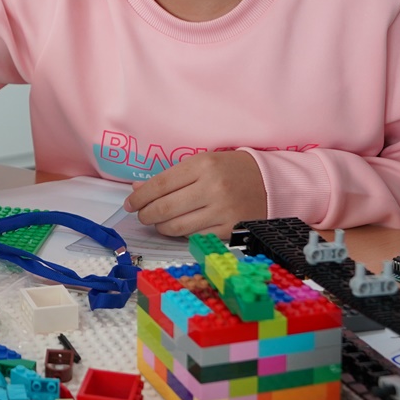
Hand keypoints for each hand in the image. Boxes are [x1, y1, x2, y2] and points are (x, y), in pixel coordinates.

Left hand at [122, 150, 266, 238]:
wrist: (269, 182)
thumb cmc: (230, 169)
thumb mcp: (201, 163)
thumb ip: (170, 177)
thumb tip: (137, 189)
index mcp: (203, 166)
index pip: (160, 184)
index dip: (140, 197)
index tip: (129, 204)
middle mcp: (212, 188)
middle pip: (165, 208)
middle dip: (146, 214)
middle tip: (141, 215)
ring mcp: (223, 211)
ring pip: (178, 227)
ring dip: (160, 227)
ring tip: (156, 222)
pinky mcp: (230, 230)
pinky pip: (195, 236)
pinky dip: (181, 234)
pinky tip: (177, 228)